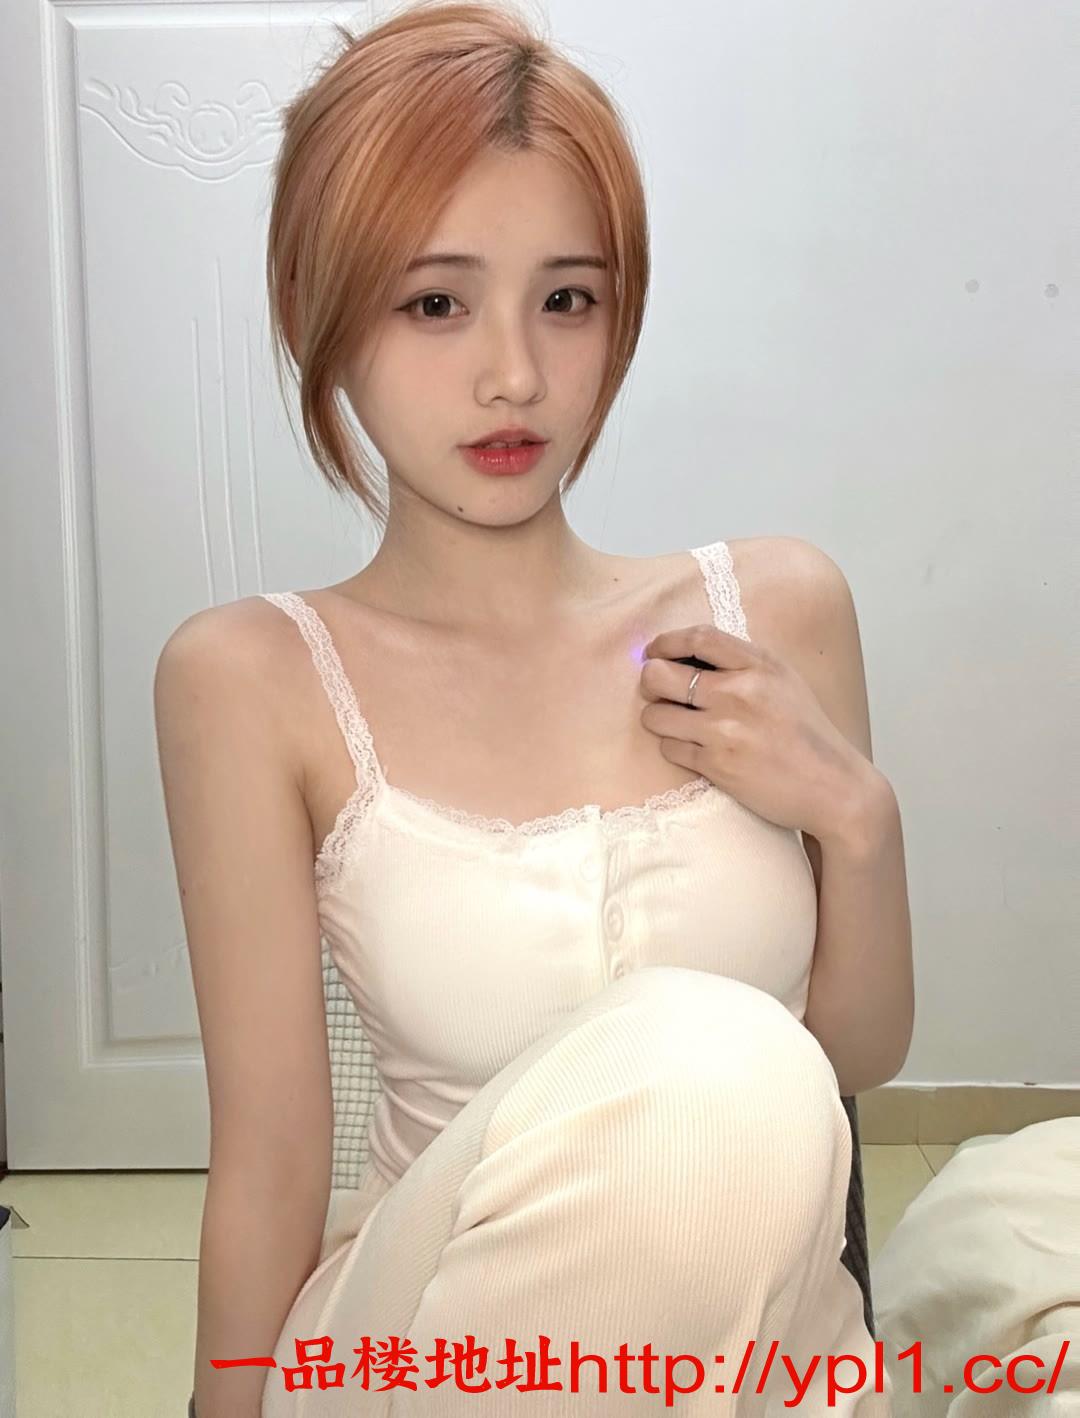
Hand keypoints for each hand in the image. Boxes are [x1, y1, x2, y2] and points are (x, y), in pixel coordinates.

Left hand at [639, 622, 872, 840]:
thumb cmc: (807, 735)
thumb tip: (689, 656)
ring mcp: (726, 729)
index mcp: (760, 665)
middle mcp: (740, 692)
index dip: (667, 642)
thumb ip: (744, 664)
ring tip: (676, 725)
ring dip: (658, 719)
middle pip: (661, 674)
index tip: (656, 652)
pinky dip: (674, 748)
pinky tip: (694, 750)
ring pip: (656, 714)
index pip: (699, 637)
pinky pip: (669, 748)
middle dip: (650, 682)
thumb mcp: (784, 683)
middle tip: (657, 691)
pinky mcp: (717, 764)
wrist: (834, 787)